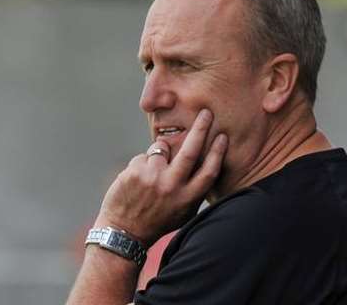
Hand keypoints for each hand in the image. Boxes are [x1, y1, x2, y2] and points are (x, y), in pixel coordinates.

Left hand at [94, 109, 227, 245]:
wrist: (124, 232)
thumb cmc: (158, 220)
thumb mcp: (184, 212)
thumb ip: (195, 190)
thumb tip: (205, 163)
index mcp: (188, 198)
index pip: (209, 170)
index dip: (218, 152)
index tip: (222, 136)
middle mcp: (172, 186)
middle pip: (191, 151)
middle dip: (201, 129)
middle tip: (206, 113)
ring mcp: (153, 177)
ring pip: (161, 148)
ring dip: (158, 154)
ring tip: (150, 176)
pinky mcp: (135, 172)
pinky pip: (143, 156)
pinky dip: (142, 165)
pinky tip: (137, 183)